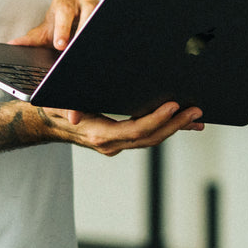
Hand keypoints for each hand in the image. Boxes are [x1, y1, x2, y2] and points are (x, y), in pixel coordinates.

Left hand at [12, 0, 98, 50]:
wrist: (70, 25)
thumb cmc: (56, 26)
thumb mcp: (42, 33)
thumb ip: (29, 40)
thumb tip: (13, 44)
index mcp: (65, 0)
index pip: (65, 11)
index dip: (63, 28)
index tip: (60, 45)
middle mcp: (83, 0)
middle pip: (87, 11)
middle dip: (81, 31)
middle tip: (74, 48)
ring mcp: (98, 7)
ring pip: (99, 17)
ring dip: (93, 33)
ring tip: (86, 49)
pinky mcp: (106, 16)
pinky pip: (105, 24)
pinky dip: (101, 36)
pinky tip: (96, 48)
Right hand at [40, 101, 204, 155]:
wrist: (49, 122)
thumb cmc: (54, 108)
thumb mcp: (58, 103)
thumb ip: (68, 108)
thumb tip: (74, 114)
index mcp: (99, 134)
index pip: (135, 130)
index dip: (156, 119)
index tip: (174, 106)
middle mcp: (111, 144)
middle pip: (150, 137)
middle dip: (175, 124)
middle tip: (197, 111)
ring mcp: (117, 144)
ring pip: (152, 139)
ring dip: (176, 127)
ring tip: (197, 116)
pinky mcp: (122, 139)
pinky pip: (148, 136)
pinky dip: (167, 128)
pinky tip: (184, 122)